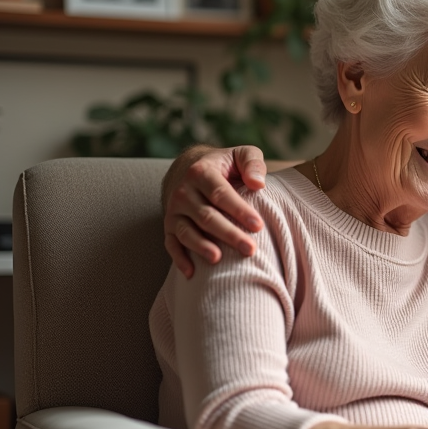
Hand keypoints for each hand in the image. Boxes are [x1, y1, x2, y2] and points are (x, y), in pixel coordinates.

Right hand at [163, 145, 266, 277]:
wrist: (191, 169)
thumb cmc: (226, 165)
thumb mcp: (241, 154)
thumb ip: (252, 163)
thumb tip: (258, 184)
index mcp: (201, 172)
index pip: (221, 194)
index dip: (239, 210)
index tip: (258, 226)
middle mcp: (183, 191)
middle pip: (206, 216)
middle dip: (228, 234)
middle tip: (250, 249)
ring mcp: (174, 210)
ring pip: (187, 231)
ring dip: (202, 247)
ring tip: (218, 259)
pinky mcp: (169, 226)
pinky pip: (171, 244)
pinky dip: (179, 259)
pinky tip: (192, 274)